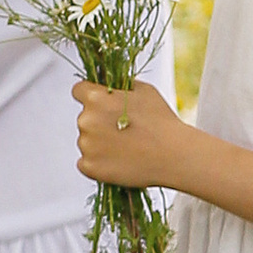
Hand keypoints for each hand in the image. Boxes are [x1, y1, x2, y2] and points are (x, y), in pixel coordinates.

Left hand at [74, 76, 198, 191]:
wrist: (174, 155)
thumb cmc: (161, 121)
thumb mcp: (143, 90)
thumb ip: (120, 85)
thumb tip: (110, 85)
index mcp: (96, 98)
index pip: (79, 90)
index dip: (90, 95)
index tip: (101, 103)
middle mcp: (86, 120)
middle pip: (85, 117)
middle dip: (99, 121)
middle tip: (122, 130)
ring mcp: (86, 145)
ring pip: (86, 140)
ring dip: (99, 143)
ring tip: (126, 148)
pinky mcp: (89, 167)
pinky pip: (86, 162)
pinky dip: (98, 162)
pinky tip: (118, 161)